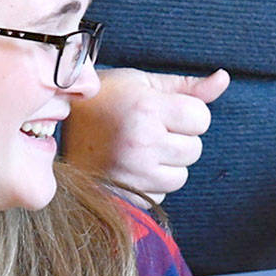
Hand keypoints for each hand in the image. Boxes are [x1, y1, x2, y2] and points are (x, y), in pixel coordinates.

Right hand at [62, 67, 230, 202]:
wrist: (51, 129)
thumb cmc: (104, 100)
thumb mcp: (142, 82)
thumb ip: (187, 86)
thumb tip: (224, 78)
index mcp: (146, 108)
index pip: (201, 118)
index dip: (187, 113)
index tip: (163, 110)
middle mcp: (140, 142)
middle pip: (195, 149)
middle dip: (179, 138)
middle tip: (148, 128)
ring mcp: (131, 173)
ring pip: (181, 175)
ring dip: (168, 163)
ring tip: (140, 147)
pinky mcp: (124, 196)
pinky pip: (161, 195)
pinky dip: (152, 183)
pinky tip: (129, 166)